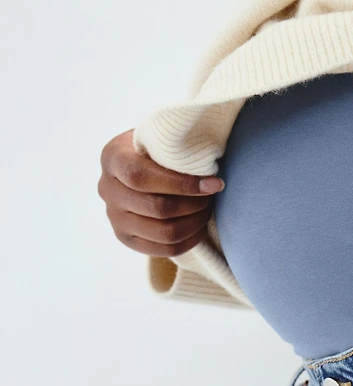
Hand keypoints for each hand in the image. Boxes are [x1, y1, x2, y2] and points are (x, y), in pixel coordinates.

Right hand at [97, 130, 223, 256]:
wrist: (139, 163)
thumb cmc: (157, 146)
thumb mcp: (160, 136)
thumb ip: (175, 144)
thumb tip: (207, 161)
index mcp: (112, 157)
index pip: (141, 177)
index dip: (181, 184)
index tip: (213, 183)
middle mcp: (107, 189)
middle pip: (156, 208)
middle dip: (193, 204)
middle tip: (212, 196)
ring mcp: (114, 217)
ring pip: (163, 232)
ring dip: (194, 223)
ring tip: (207, 209)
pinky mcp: (125, 238)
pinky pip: (163, 249)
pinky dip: (189, 241)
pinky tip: (200, 228)